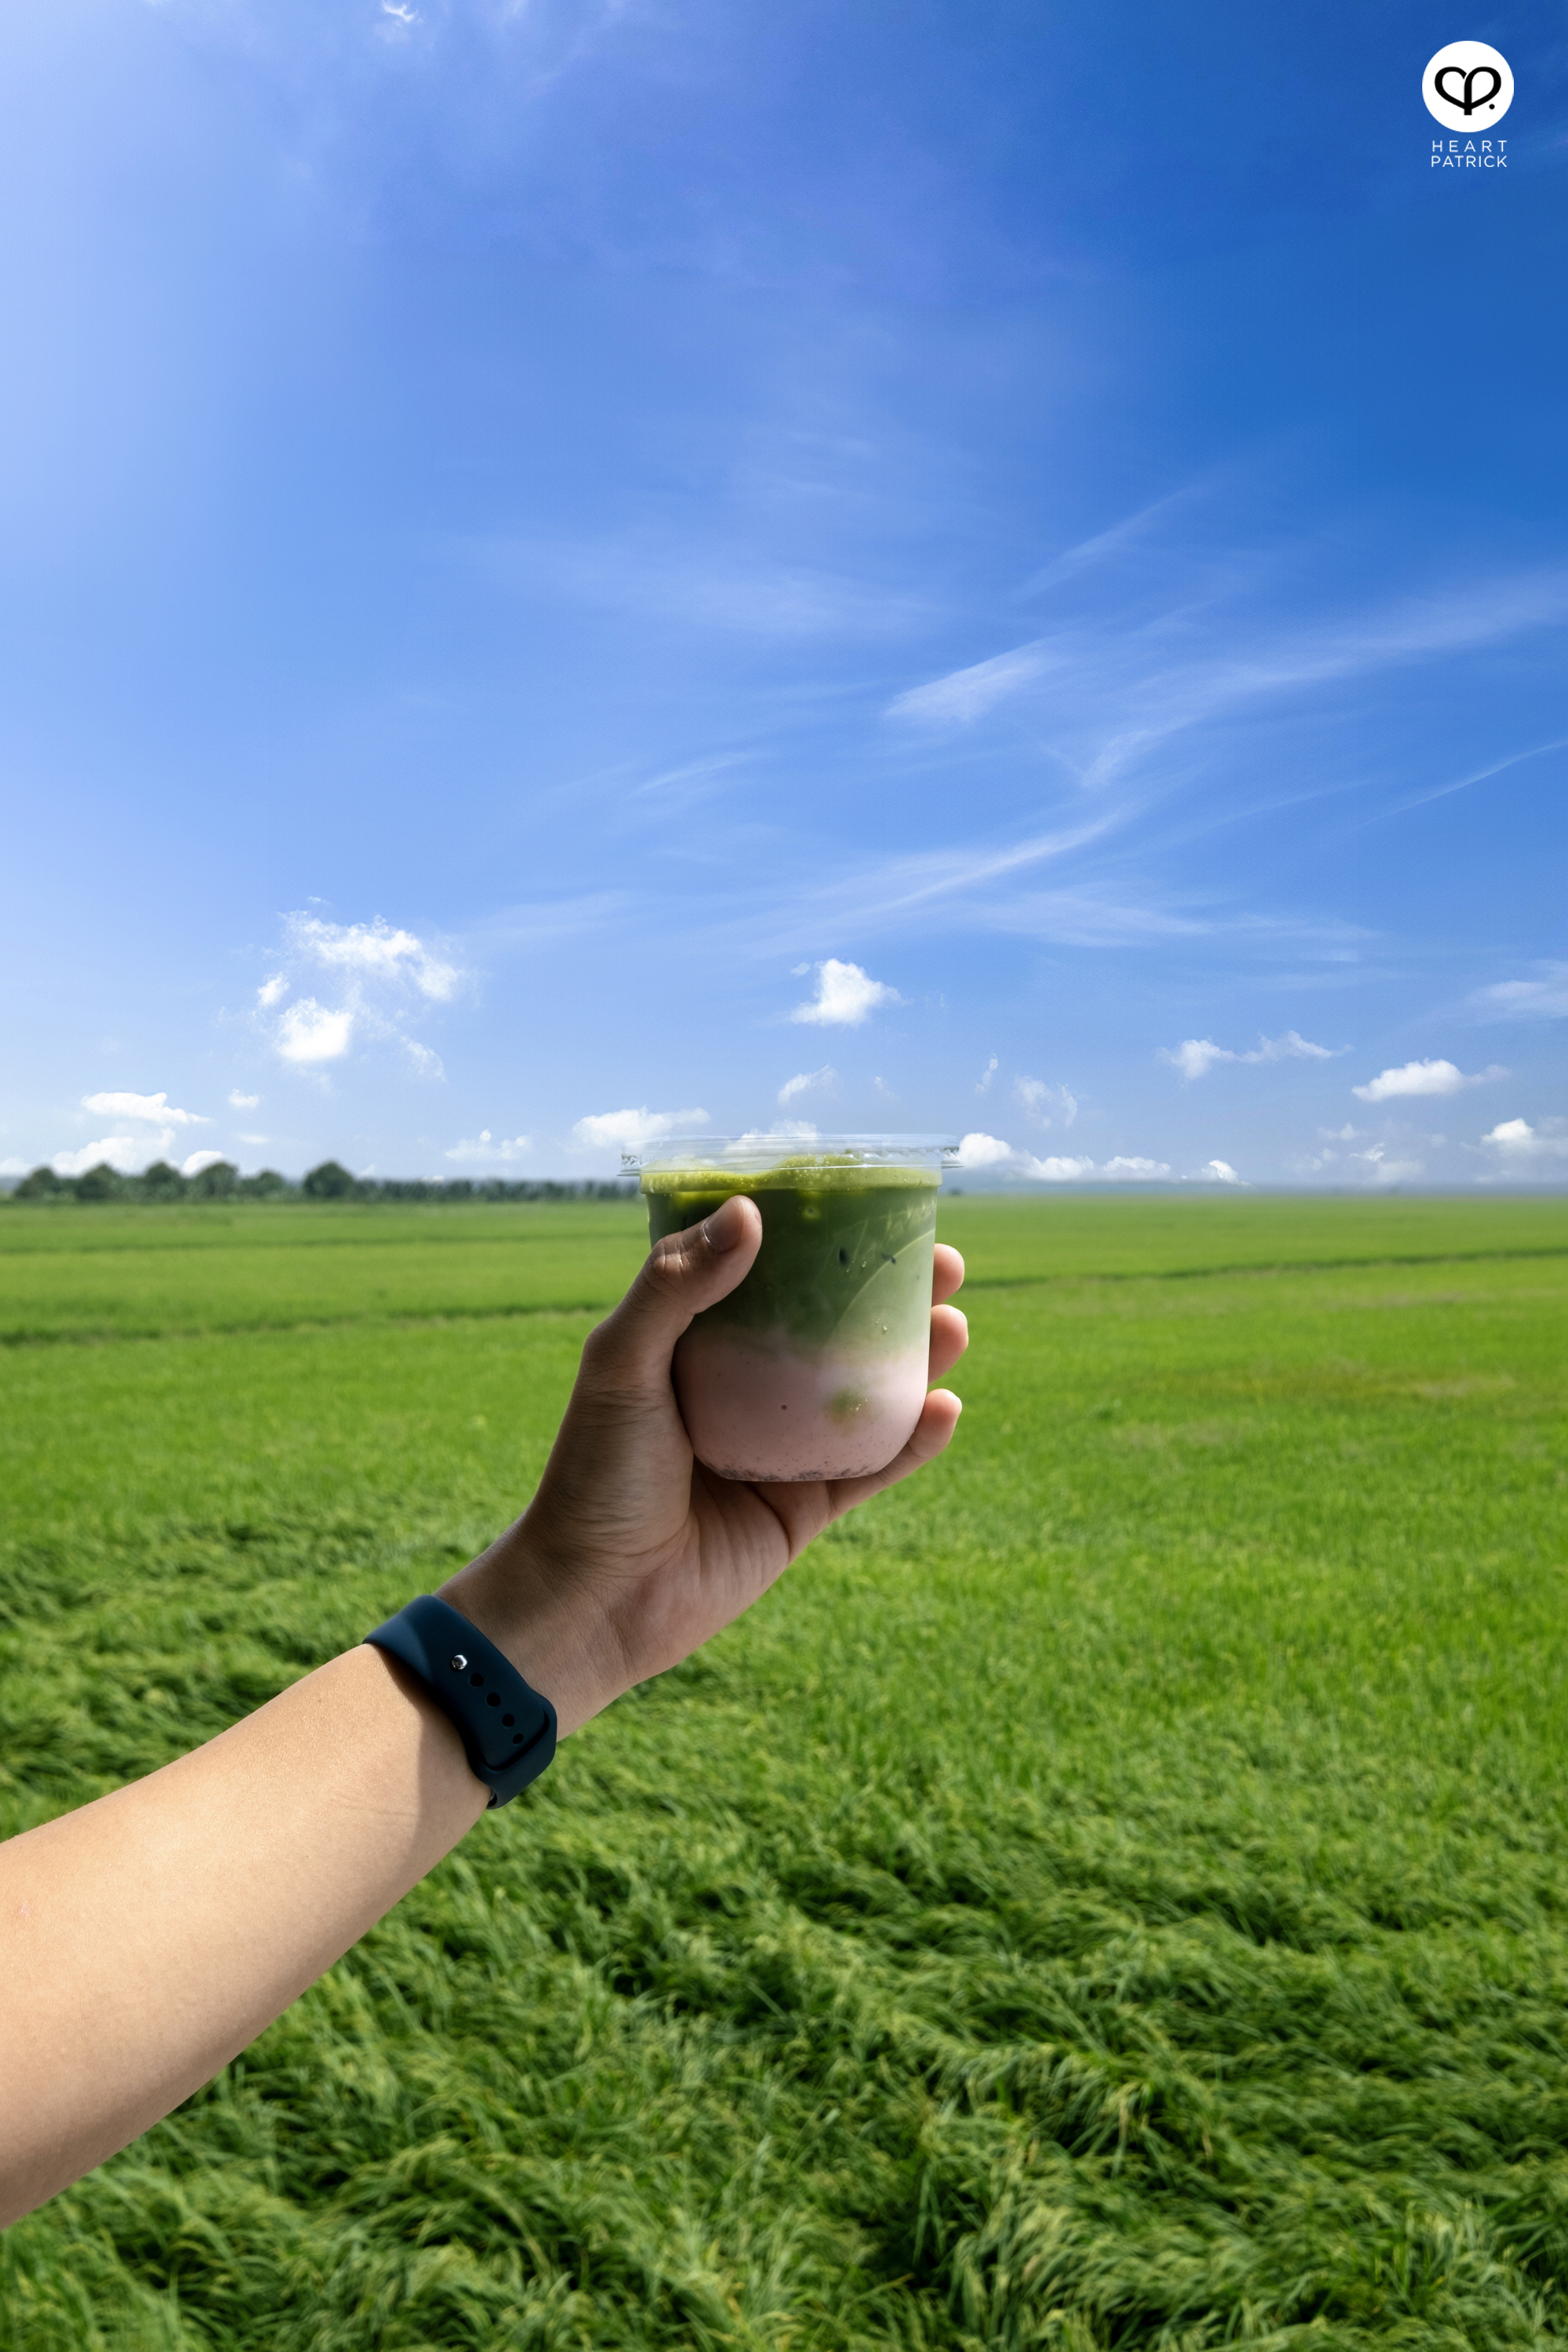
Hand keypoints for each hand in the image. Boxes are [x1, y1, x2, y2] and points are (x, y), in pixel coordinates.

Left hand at [440, 1193, 966, 1733]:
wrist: (595, 1600)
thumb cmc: (592, 1475)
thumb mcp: (621, 1363)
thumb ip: (676, 1286)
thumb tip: (749, 1211)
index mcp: (693, 1346)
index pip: (768, 1275)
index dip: (823, 1240)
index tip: (876, 1206)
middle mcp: (741, 1393)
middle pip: (832, 1331)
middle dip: (892, 1296)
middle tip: (944, 1263)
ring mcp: (777, 1451)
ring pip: (863, 1395)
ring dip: (916, 1360)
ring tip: (955, 1325)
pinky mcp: (801, 1510)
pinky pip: (870, 1468)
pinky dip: (912, 1441)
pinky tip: (945, 1407)